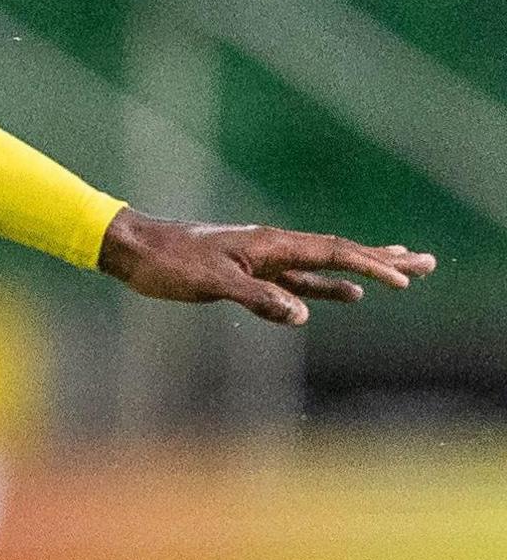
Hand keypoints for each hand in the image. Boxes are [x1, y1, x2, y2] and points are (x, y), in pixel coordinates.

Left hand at [98, 208, 432, 324]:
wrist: (132, 249)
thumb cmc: (167, 264)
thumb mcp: (212, 284)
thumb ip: (259, 299)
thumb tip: (303, 315)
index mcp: (269, 244)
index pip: (332, 253)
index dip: (370, 265)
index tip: (403, 278)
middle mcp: (273, 247)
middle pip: (340, 253)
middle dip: (384, 259)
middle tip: (427, 263)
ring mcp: (263, 260)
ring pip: (324, 266)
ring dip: (361, 270)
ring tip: (400, 272)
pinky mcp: (248, 275)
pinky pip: (298, 281)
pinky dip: (325, 287)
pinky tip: (344, 296)